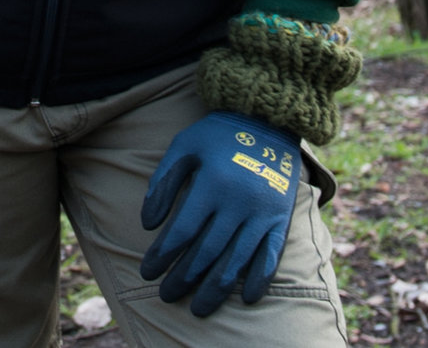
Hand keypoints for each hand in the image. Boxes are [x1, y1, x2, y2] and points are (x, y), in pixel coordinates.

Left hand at [139, 111, 299, 315]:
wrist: (267, 120)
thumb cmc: (217, 135)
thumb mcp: (183, 147)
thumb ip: (161, 183)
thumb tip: (148, 225)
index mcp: (212, 184)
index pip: (182, 232)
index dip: (162, 256)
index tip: (147, 273)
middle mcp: (239, 202)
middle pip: (206, 253)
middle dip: (183, 278)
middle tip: (167, 295)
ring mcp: (262, 213)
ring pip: (236, 261)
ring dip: (215, 289)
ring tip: (198, 308)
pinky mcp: (281, 218)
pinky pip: (272, 256)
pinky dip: (260, 279)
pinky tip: (248, 298)